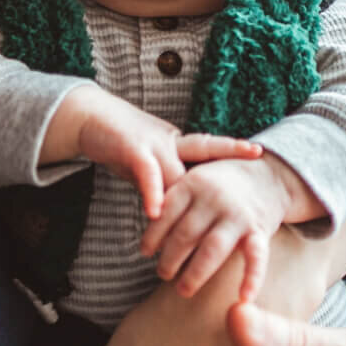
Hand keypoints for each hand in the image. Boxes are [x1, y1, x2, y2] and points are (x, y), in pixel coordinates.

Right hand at [49, 86, 261, 215]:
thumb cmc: (119, 142)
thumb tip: (179, 212)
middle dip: (219, 181)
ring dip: (185, 203)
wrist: (86, 116)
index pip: (210, 147)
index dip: (232, 149)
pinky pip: (147, 173)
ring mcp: (152, 143)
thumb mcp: (147, 164)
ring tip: (198, 229)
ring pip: (177, 174)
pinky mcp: (131, 148)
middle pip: (201, 164)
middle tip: (242, 201)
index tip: (258, 151)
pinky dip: (152, 194)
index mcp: (176, 143)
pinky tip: (154, 214)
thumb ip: (163, 183)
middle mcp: (170, 140)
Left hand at [139, 157, 289, 302]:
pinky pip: (256, 257)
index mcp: (194, 183)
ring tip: (182, 290)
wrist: (267, 174)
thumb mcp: (194, 180)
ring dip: (195, 274)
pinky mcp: (259, 230)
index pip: (166, 214)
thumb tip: (149, 238)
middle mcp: (215, 199)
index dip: (153, 236)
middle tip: (163, 274)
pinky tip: (243, 298)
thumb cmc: (219, 183)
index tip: (145, 253)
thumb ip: (172, 201)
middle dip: (170, 259)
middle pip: (185, 235)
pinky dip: (252, 278)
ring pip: (212, 249)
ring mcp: (238, 216)